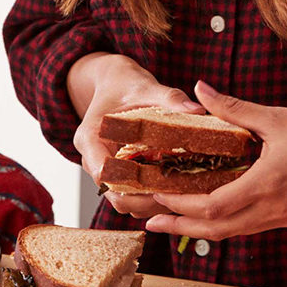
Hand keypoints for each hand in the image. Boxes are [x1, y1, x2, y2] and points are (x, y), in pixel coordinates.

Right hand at [68, 55, 200, 219]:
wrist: (115, 83)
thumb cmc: (126, 84)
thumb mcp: (147, 87)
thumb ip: (170, 98)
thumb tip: (196, 111)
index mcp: (90, 137)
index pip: (103, 172)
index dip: (131, 182)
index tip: (163, 181)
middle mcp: (93, 159)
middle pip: (115, 195)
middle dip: (147, 199)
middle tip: (180, 194)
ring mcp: (105, 170)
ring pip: (125, 202)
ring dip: (151, 202)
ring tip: (182, 194)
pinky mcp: (119, 175)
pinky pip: (133, 197)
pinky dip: (152, 198)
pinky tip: (177, 189)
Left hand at [141, 81, 286, 241]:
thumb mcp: (277, 116)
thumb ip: (233, 108)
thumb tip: (198, 88)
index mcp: (268, 184)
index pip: (212, 206)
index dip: (180, 203)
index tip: (155, 194)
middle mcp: (276, 209)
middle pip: (218, 229)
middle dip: (181, 225)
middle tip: (150, 221)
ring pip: (236, 232)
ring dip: (202, 228)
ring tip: (174, 220)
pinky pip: (254, 226)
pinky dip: (229, 222)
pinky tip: (215, 212)